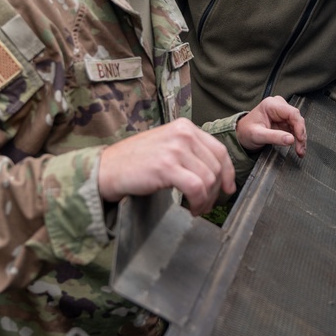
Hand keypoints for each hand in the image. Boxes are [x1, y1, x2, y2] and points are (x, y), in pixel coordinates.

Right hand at [97, 118, 235, 214]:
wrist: (106, 169)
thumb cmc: (135, 161)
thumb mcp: (166, 145)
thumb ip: (189, 152)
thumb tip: (216, 173)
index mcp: (184, 126)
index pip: (219, 150)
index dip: (228, 172)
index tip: (228, 188)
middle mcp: (183, 133)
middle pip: (216, 166)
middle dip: (216, 190)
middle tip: (207, 205)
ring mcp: (175, 149)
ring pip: (209, 179)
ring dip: (207, 199)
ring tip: (197, 208)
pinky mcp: (167, 166)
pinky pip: (196, 188)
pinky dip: (198, 202)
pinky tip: (192, 209)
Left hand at [235, 96, 306, 157]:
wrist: (241, 135)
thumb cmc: (246, 132)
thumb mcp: (258, 135)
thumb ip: (274, 137)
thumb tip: (291, 140)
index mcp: (271, 105)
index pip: (292, 113)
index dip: (299, 126)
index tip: (300, 139)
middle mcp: (278, 106)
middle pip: (297, 119)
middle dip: (300, 135)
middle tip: (300, 149)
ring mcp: (282, 113)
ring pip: (298, 124)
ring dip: (300, 138)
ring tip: (300, 151)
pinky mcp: (284, 121)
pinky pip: (295, 128)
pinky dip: (297, 138)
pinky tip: (298, 147)